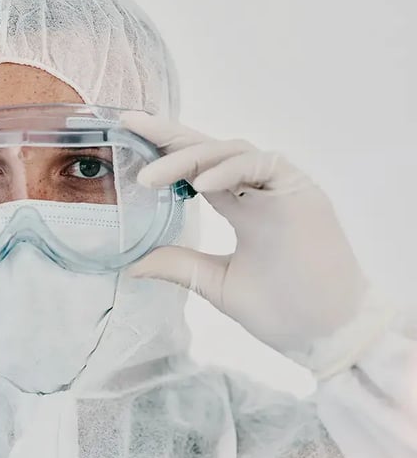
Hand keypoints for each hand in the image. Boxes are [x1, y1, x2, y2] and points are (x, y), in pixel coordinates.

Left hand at [121, 112, 368, 356]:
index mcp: (242, 208)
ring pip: (231, 151)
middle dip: (170, 135)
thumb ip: (180, 266)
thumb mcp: (216, 283)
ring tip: (149, 177)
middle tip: (131, 122)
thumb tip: (133, 265)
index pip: (199, 170)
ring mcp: (281, 188)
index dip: (166, 152)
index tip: (130, 136)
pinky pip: (261, 164)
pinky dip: (228, 170)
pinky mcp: (301, 191)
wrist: (326, 335)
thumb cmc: (282, 310)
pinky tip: (199, 184)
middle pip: (210, 149)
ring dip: (189, 158)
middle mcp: (260, 191)